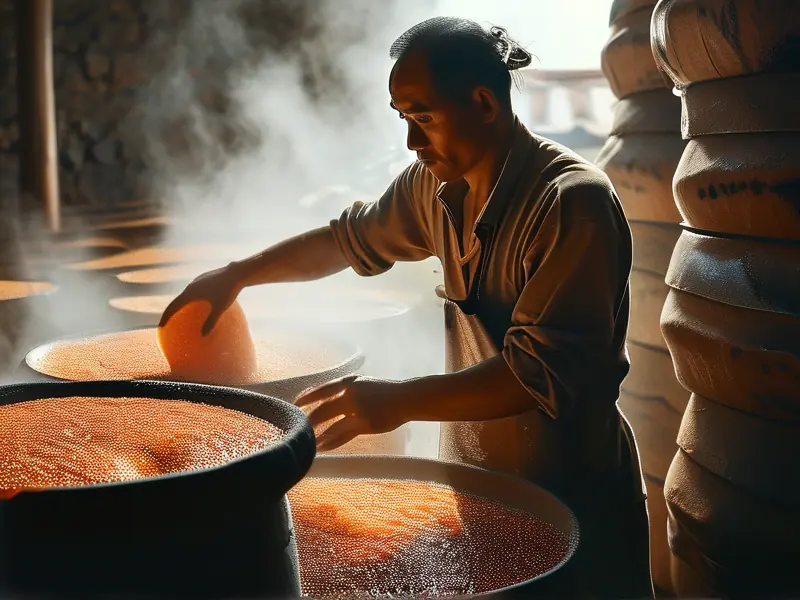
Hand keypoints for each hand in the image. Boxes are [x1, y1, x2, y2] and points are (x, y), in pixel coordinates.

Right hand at [158, 263, 243, 334]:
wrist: (237, 272)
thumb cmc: (228, 291)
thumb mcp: (220, 308)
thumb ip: (211, 322)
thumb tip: (203, 336)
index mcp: (190, 293)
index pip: (173, 306)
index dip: (166, 317)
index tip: (161, 327)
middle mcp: (191, 286)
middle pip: (177, 300)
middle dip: (171, 311)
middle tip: (167, 322)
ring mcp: (198, 281)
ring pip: (186, 294)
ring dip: (181, 304)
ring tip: (181, 313)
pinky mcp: (205, 278)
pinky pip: (195, 290)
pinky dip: (191, 299)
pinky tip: (199, 304)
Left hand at [294, 375, 408, 451]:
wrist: (406, 398)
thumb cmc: (385, 390)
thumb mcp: (363, 383)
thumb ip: (347, 390)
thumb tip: (327, 399)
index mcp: (350, 381)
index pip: (322, 389)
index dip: (307, 397)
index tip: (295, 404)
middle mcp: (351, 394)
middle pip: (323, 409)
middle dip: (309, 420)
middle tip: (297, 427)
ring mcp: (358, 410)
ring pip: (331, 424)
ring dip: (317, 434)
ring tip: (307, 441)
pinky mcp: (364, 424)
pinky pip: (342, 435)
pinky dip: (330, 442)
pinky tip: (322, 447)